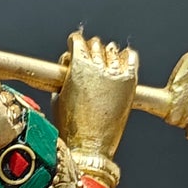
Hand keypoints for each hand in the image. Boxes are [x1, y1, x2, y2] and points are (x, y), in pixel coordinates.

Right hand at [56, 33, 137, 161]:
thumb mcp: (57, 97)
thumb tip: (69, 62)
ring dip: (106, 54)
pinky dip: (125, 57)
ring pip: (112, 49)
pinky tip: (120, 63)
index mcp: (77, 67)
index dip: (74, 43)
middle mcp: (97, 66)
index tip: (75, 45)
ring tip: (103, 64)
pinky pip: (130, 58)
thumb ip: (64, 75)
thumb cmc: (70, 127)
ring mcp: (115, 73)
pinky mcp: (130, 82)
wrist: (90, 146)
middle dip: (89, 48)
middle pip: (95, 44)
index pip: (77, 41)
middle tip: (88, 58)